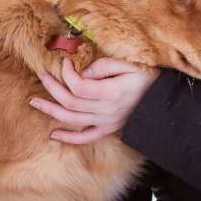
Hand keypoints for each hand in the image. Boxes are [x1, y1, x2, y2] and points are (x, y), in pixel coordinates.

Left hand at [29, 57, 158, 144]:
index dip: (67, 73)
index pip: (79, 85)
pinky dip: (69, 139)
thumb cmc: (149, 78)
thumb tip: (84, 71)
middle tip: (41, 75)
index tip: (66, 61)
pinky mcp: (109, 129)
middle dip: (52, 88)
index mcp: (111, 92)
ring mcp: (107, 122)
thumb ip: (105, 66)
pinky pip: (86, 138)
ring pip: (72, 119)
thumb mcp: (130, 64)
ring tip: (34, 102)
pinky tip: (54, 135)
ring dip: (51, 110)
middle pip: (70, 102)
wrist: (165, 101)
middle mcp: (106, 110)